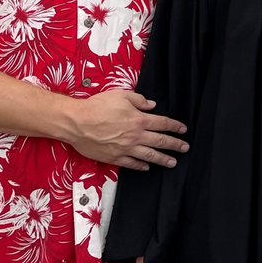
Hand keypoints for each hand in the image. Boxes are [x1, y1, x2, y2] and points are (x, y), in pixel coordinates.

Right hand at [65, 90, 187, 169]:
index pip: (163, 124)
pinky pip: (132, 164)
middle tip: (185, 148)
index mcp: (139, 119)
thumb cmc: (97, 106)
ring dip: (163, 159)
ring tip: (172, 162)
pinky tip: (147, 167)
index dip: (175, 127)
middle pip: (161, 141)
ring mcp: (126, 148)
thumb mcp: (121, 95)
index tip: (183, 130)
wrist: (77, 122)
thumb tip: (151, 105)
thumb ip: (139, 100)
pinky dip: (141, 166)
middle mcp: (135, 136)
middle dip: (175, 145)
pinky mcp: (114, 157)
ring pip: (150, 156)